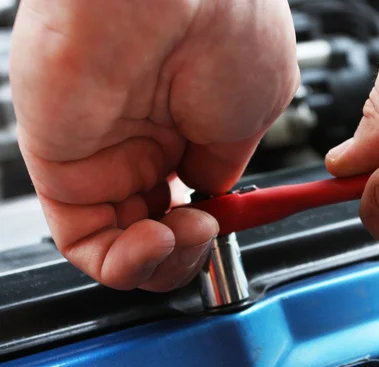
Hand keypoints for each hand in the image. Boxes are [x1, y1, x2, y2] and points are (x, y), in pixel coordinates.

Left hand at [9, 0, 298, 290]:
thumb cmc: (228, 27)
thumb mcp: (257, 110)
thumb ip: (227, 161)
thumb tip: (211, 191)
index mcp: (187, 122)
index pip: (190, 196)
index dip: (212, 225)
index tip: (229, 226)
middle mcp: (141, 138)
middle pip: (155, 228)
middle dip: (189, 252)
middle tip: (208, 238)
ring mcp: (100, 153)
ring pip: (119, 245)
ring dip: (161, 264)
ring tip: (186, 237)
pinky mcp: (60, 165)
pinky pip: (83, 240)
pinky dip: (122, 263)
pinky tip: (157, 242)